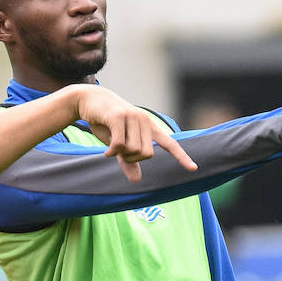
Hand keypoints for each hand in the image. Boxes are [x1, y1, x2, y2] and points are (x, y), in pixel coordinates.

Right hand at [74, 85, 198, 180]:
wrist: (88, 100)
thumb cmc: (105, 122)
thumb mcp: (118, 144)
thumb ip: (128, 161)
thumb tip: (136, 180)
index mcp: (149, 127)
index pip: (170, 144)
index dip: (181, 156)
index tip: (194, 168)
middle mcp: (144, 121)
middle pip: (147, 154)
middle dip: (132, 160)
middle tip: (118, 153)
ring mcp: (132, 117)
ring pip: (134, 150)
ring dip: (120, 155)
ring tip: (111, 148)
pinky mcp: (118, 117)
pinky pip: (120, 144)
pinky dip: (112, 152)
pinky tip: (106, 152)